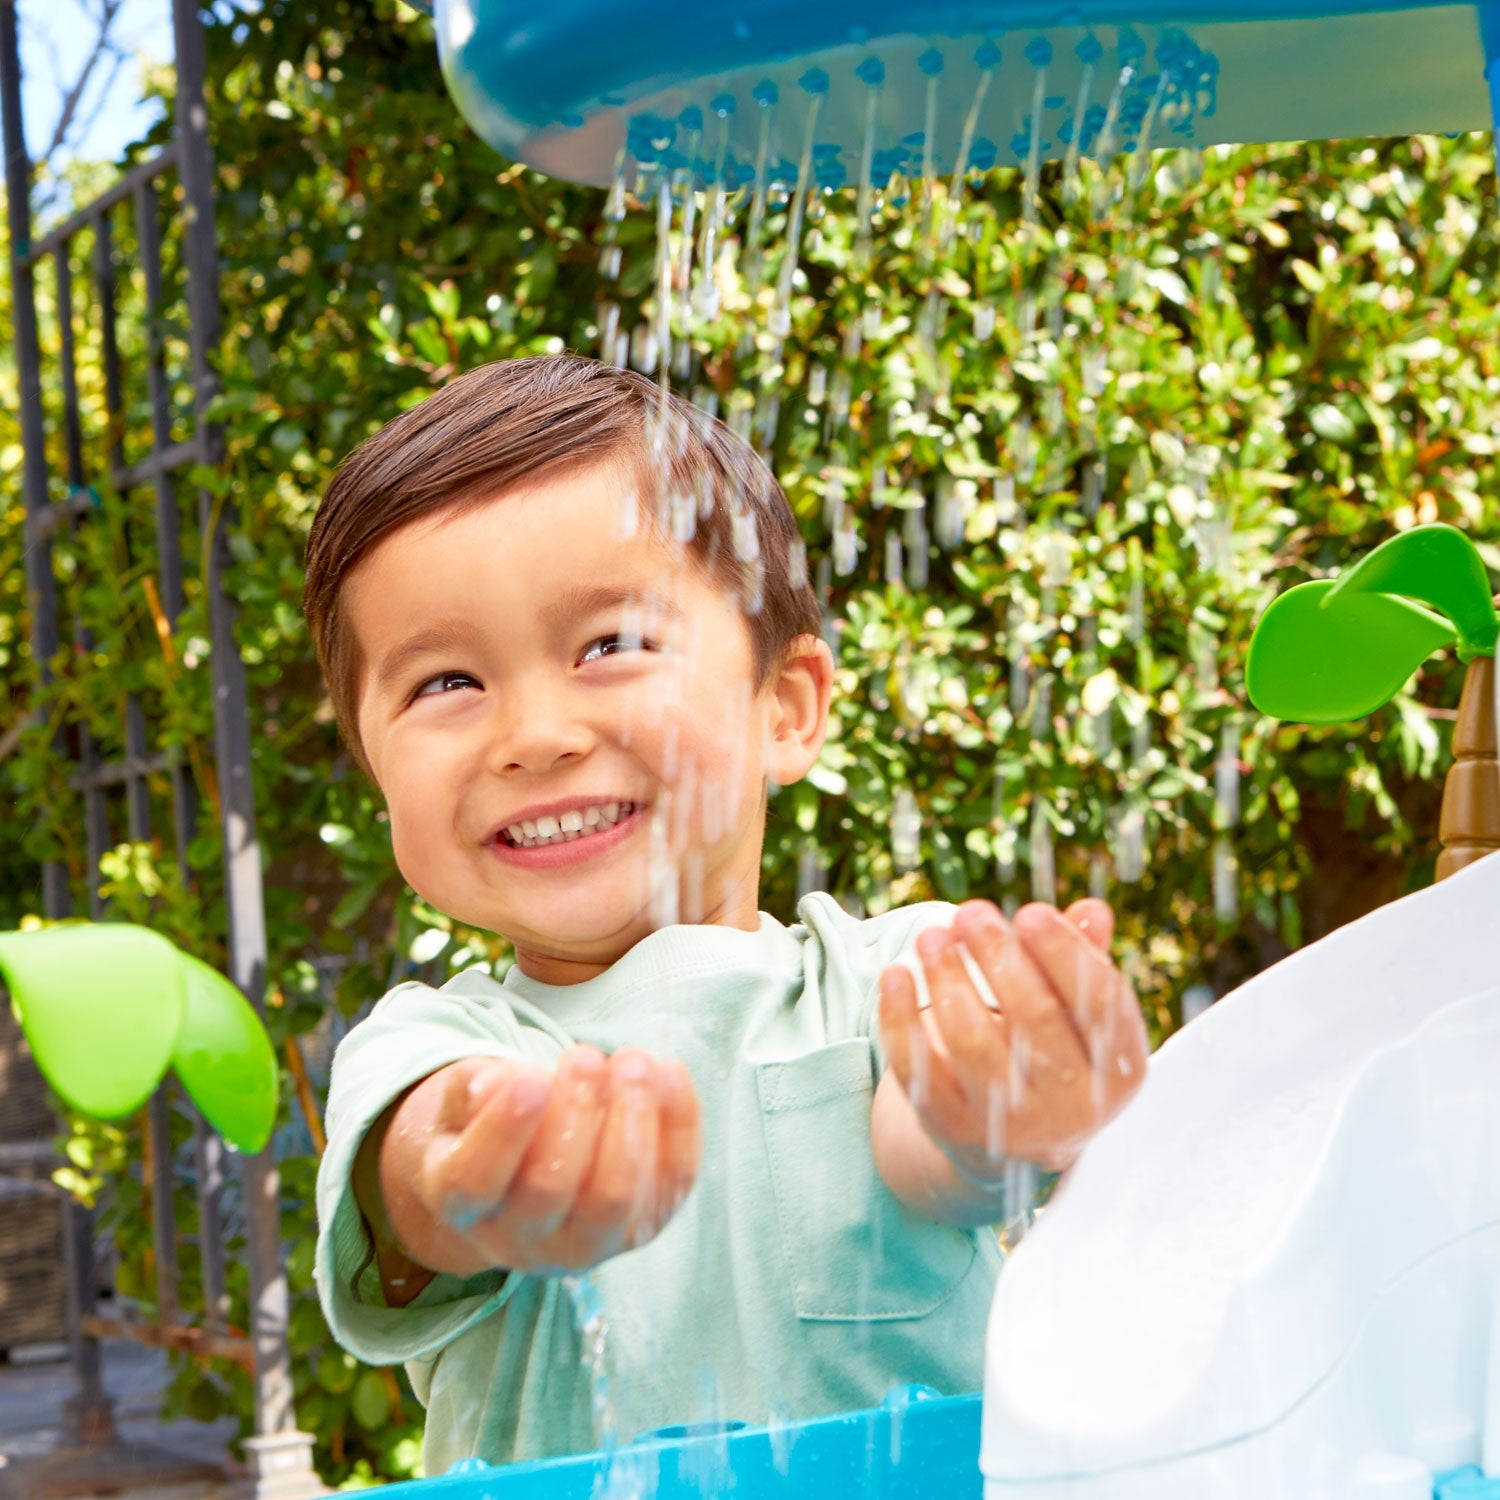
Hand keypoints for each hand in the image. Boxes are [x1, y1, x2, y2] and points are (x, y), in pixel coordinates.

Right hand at [415, 1045, 701, 1274]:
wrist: (524, 1179)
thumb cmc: (489, 1125)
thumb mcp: (466, 1100)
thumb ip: (475, 1087)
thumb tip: (496, 1084)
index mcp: (462, 1205)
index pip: (476, 1181)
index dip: (504, 1131)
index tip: (531, 1079)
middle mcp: (521, 1240)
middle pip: (550, 1190)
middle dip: (575, 1113)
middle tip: (584, 1055)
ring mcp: (587, 1241)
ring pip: (615, 1197)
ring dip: (631, 1118)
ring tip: (631, 1060)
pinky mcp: (642, 1225)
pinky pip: (670, 1181)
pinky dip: (679, 1124)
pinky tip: (669, 1070)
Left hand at [877, 898, 1147, 1176]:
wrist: (1011, 1135)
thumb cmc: (1052, 1051)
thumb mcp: (1079, 1013)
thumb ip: (1085, 961)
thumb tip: (1092, 910)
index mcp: (1119, 1071)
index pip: (1099, 1005)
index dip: (1064, 954)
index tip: (1029, 912)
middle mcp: (1074, 1108)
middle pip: (1036, 1022)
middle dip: (999, 958)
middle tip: (969, 913)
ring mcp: (1013, 1128)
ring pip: (975, 1047)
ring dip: (949, 981)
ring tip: (931, 937)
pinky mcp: (956, 1131)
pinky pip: (922, 1074)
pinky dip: (901, 1022)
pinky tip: (896, 975)